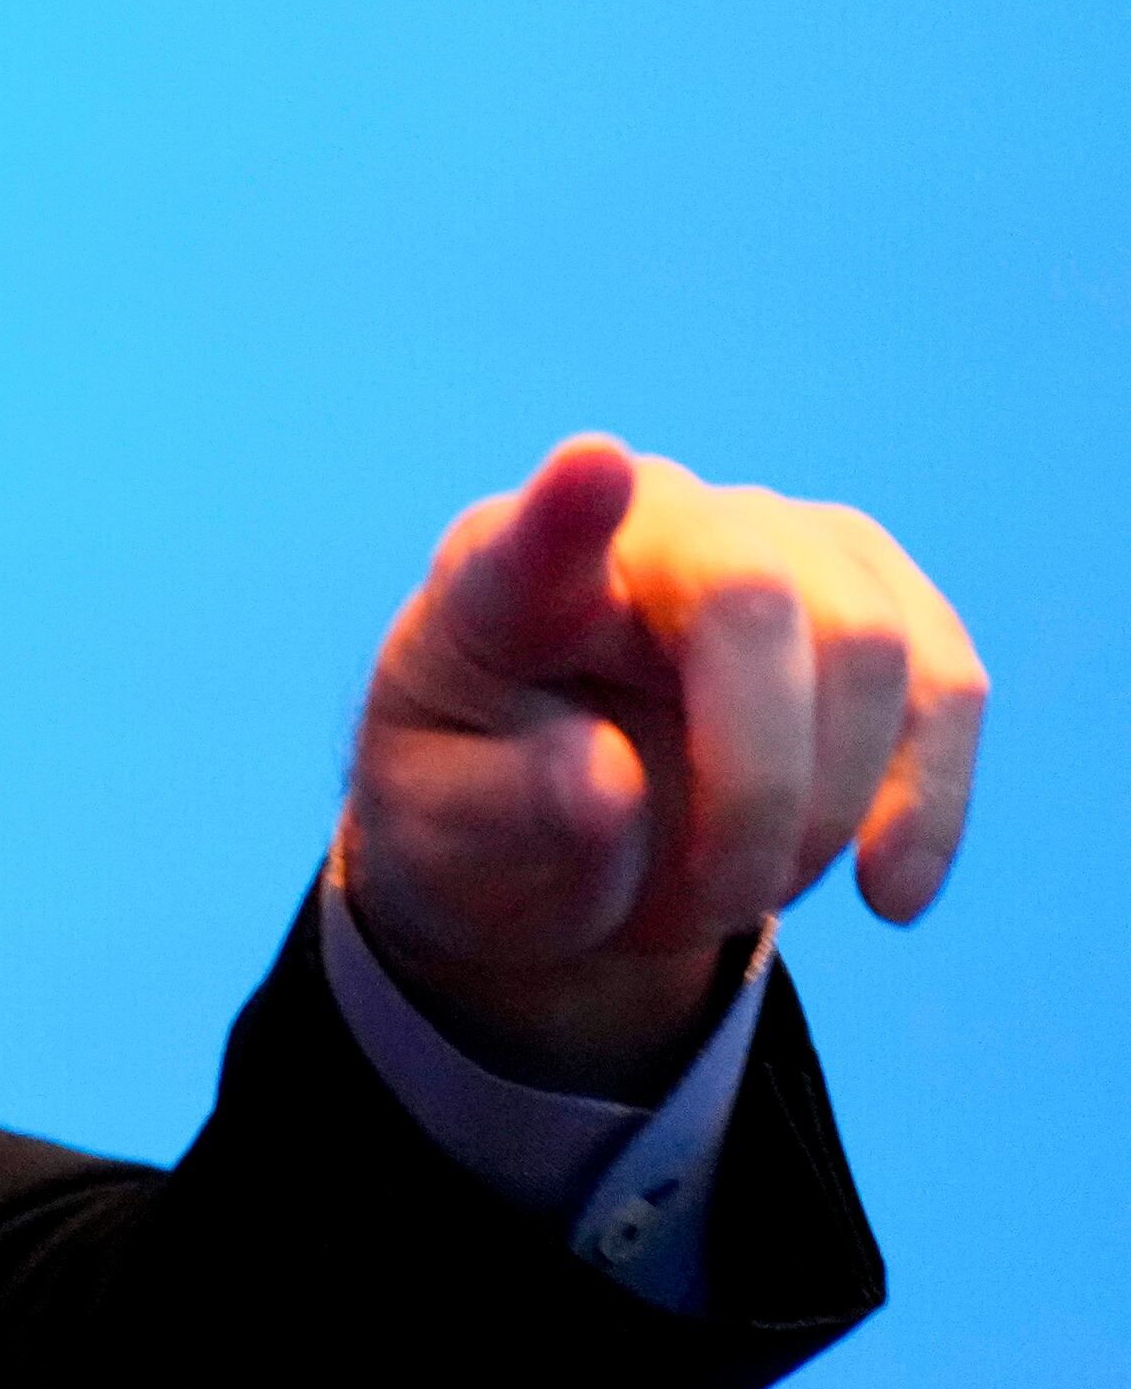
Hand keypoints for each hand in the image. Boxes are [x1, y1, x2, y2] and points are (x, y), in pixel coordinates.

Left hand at [336, 436, 985, 1096]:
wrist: (557, 829)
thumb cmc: (480, 813)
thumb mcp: (444, 841)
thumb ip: (502, 809)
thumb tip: (607, 780)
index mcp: (500, 578)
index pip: (533, 535)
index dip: (567, 508)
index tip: (590, 468)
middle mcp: (644, 521)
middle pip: (752, 602)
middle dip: (757, 790)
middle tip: (691, 920)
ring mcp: (772, 539)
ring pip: (870, 648)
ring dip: (825, 816)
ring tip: (731, 898)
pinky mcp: (875, 593)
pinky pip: (946, 685)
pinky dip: (927, 806)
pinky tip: (886, 893)